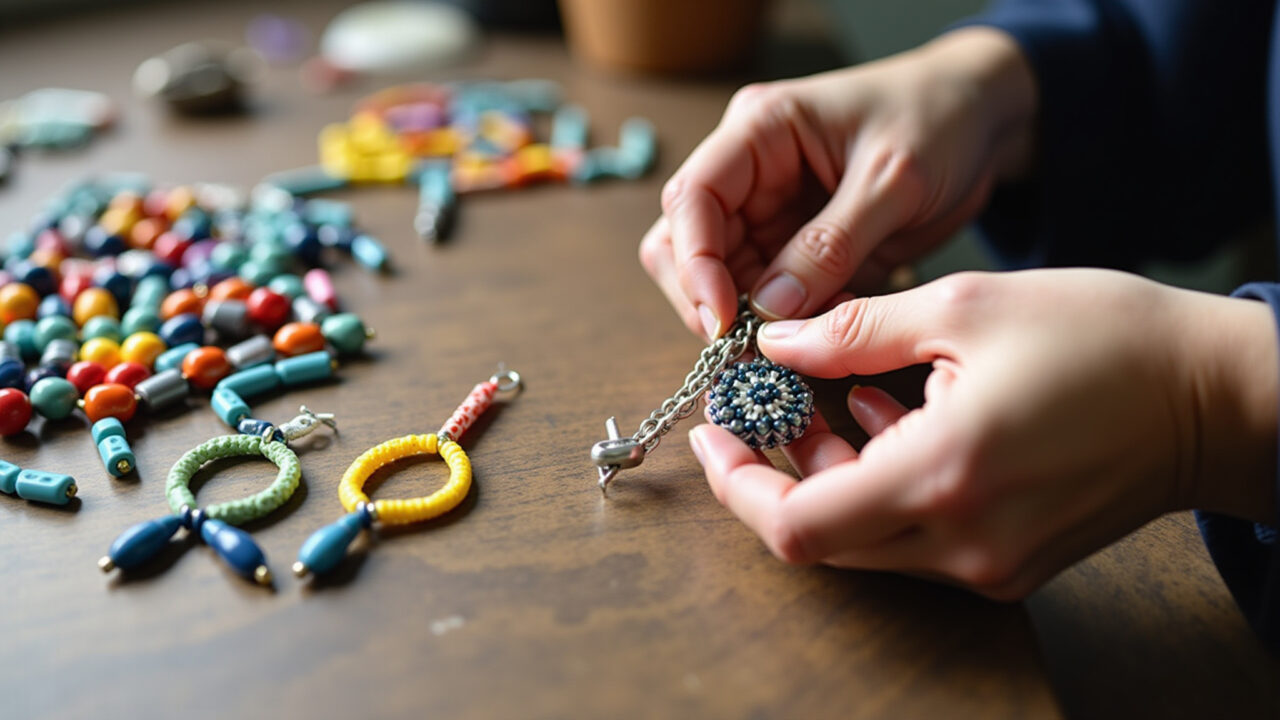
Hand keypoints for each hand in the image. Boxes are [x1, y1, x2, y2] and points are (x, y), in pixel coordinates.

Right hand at [641, 27, 1036, 339]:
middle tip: (749, 351)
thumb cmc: (939, 120)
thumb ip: (830, 245)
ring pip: (722, 281)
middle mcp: (750, 173)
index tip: (723, 319)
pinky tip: (827, 331)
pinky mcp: (796, 250)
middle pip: (686, 246)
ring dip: (750, 322)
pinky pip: (770, 299)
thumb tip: (770, 310)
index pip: (692, 198)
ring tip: (801, 344)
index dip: (695, 262)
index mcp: (760, 131)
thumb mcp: (893, 179)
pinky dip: (789, 326)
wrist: (983, 121)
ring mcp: (769, 214)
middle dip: (709, 301)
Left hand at [688, 270, 1277, 598]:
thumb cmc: (1104, 338)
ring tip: (849, 397)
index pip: (795, 525)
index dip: (738, 483)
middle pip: (822, 537)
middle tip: (776, 405)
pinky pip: (915, 538)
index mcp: (941, 476)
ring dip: (836, 473)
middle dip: (783, 470)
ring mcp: (989, 563)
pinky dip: (885, 484)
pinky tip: (899, 418)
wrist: (1213, 398)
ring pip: (866, 539)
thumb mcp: (967, 307)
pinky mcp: (1009, 563)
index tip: (718, 432)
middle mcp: (961, 542)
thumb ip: (854, 331)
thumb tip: (776, 344)